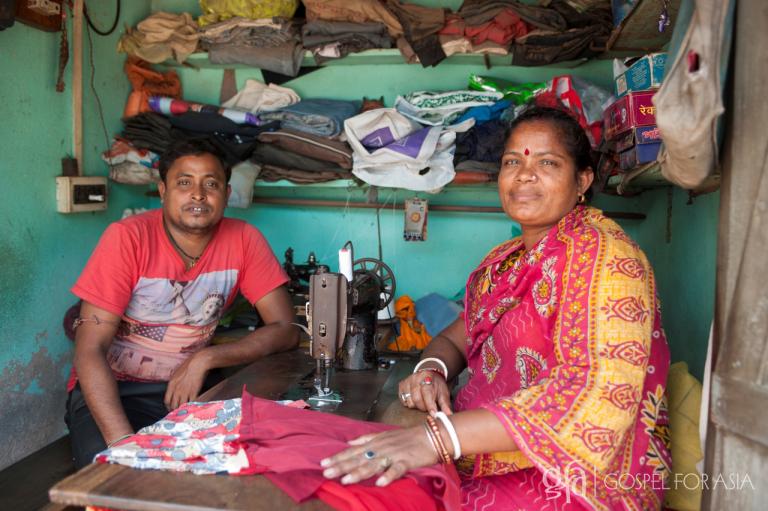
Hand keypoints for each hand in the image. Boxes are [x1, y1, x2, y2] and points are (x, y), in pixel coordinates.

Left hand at [164, 351, 209, 409]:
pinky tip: (192, 407)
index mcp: (171, 385)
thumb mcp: (176, 374)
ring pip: (181, 406)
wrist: (198, 363)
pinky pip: (191, 403)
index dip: (168, 406)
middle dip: (175, 410)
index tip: (171, 408)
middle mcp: (177, 390)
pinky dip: (191, 406)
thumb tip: (173, 389)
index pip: (167, 400)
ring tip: (184, 412)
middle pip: (173, 405)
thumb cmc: (188, 366)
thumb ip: (174, 383)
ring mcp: (185, 392)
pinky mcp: (194, 393)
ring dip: (182, 409)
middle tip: (177, 412)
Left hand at [320, 426, 437, 486]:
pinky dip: (389, 476)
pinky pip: (397, 470)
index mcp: (375, 442)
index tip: (323, 464)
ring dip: (359, 472)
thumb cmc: (407, 437)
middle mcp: (381, 448)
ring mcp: (393, 454)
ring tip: (346, 480)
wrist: (431, 435)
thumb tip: (349, 443)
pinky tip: (380, 483)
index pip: (353, 451)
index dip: (338, 457)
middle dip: (342, 466)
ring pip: (373, 464)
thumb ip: (366, 439)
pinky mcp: (407, 461)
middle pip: (359, 459)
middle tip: (326, 473)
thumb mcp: (384, 435)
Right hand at [398, 369, 451, 415]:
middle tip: (428, 407)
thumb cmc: (436, 385)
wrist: (429, 373)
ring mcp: (407, 381)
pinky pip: (403, 400)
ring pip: (409, 401)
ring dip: (416, 405)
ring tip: (422, 402)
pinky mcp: (401, 385)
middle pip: (416, 399)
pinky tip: (415, 399)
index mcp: (428, 378)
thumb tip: (449, 415)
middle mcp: (416, 378)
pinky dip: (409, 403)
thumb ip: (445, 404)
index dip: (430, 405)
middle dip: (423, 407)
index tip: (433, 414)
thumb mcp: (443, 393)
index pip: (427, 393)